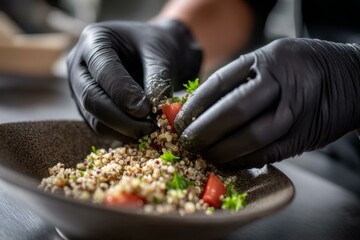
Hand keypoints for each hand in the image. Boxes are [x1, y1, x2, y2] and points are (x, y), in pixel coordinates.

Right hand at [67, 20, 201, 139]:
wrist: (155, 54)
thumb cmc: (157, 47)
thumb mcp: (161, 54)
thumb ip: (156, 79)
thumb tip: (149, 112)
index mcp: (94, 40)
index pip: (103, 70)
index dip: (123, 93)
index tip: (146, 110)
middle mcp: (79, 65)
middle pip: (91, 98)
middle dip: (121, 119)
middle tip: (150, 128)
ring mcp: (80, 89)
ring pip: (95, 119)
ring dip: (124, 131)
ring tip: (152, 131)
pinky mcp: (88, 109)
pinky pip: (101, 128)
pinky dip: (123, 135)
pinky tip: (144, 135)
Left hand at [175, 38, 359, 167]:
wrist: (353, 77)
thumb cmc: (303, 67)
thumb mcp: (273, 58)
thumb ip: (242, 79)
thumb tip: (201, 107)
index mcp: (268, 60)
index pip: (221, 83)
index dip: (195, 105)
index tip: (179, 120)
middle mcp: (283, 83)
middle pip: (235, 110)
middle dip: (205, 130)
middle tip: (186, 142)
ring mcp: (296, 110)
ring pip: (253, 136)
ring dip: (223, 150)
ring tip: (203, 154)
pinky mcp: (305, 135)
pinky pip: (269, 152)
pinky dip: (244, 159)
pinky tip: (227, 161)